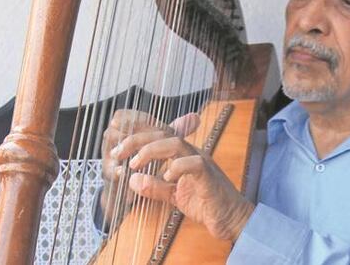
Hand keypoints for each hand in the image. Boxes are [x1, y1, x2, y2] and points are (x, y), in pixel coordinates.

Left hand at [110, 121, 254, 241]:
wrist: (232, 218)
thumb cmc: (205, 203)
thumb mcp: (173, 195)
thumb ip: (154, 186)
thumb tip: (132, 179)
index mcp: (182, 154)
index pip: (158, 134)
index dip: (137, 133)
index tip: (117, 144)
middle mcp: (191, 152)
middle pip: (162, 133)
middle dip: (136, 139)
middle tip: (117, 153)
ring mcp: (201, 161)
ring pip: (175, 142)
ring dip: (151, 150)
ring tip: (135, 163)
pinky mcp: (209, 176)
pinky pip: (193, 163)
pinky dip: (176, 167)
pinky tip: (166, 178)